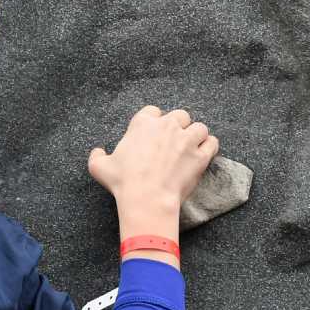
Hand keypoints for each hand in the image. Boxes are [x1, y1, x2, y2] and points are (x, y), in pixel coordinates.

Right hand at [87, 106, 217, 220]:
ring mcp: (186, 139)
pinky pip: (212, 143)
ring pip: (199, 127)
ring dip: (196, 136)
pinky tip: (205, 154)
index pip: (153, 112)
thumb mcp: (100, 167)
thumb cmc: (124, 182)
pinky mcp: (200, 155)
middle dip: (179, 127)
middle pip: (180, 116)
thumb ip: (97, 156)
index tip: (155, 135)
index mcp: (143, 124)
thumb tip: (97, 152)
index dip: (156, 122)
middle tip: (175, 143)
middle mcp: (167, 126)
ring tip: (192, 148)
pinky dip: (210, 147)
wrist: (146, 198)